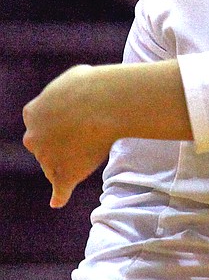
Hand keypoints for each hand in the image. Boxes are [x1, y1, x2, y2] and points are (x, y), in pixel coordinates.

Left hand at [23, 65, 119, 207]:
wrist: (105, 103)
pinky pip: (60, 188)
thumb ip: (67, 92)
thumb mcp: (73, 78)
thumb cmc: (93, 86)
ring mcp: (48, 157)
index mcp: (33, 113)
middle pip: (43, 147)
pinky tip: (57, 201)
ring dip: (68, 162)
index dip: (59, 123)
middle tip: (84, 137)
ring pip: (54, 165)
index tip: (75, 121)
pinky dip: (59, 195)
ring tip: (91, 153)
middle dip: (59, 144)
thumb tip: (75, 94)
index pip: (40, 123)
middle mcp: (34, 137)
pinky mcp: (65, 173)